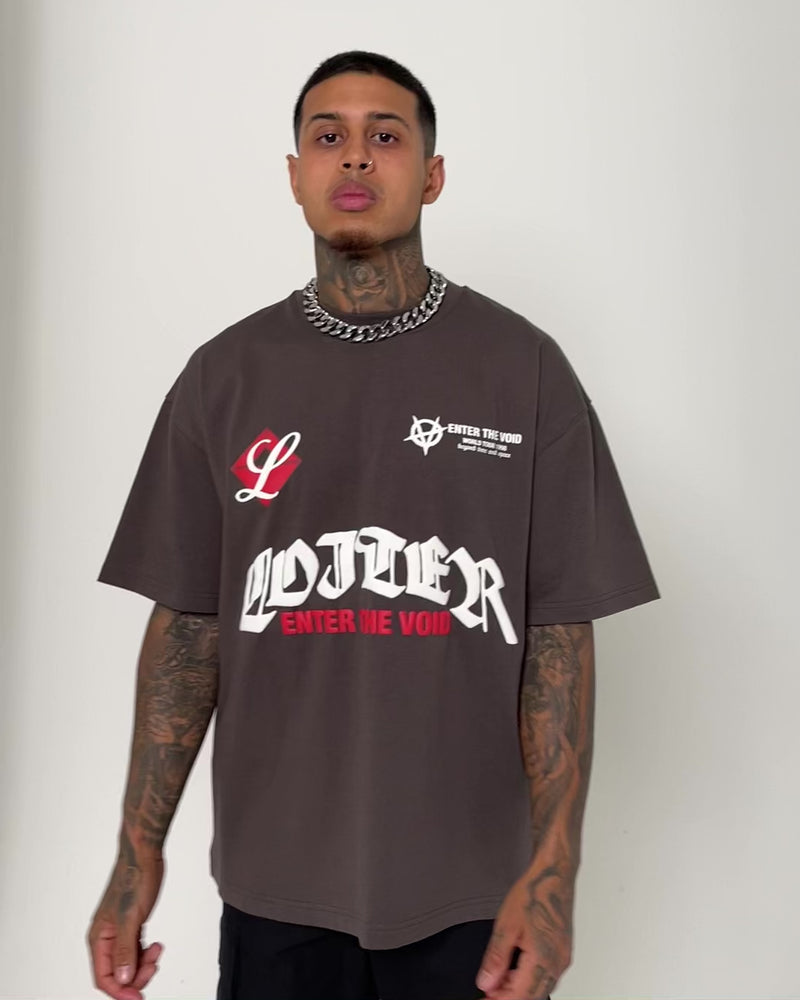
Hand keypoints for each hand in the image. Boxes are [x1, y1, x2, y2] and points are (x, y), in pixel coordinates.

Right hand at [86, 843, 164, 999]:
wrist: (144, 855)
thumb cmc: (134, 878)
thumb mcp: (131, 918)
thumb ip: (125, 951)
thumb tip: (122, 979)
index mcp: (99, 937)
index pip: (104, 978)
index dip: (120, 991)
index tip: (138, 997)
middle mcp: (106, 937)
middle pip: (117, 974)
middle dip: (135, 976)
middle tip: (154, 965)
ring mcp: (119, 931)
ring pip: (128, 963)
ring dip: (143, 964)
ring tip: (157, 951)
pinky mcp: (131, 924)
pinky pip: (135, 950)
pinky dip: (146, 953)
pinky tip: (156, 946)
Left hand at [475, 867, 572, 998]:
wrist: (553, 876)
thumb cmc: (534, 894)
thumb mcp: (506, 926)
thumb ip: (496, 958)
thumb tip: (486, 982)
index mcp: (543, 960)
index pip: (519, 996)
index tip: (484, 998)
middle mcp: (557, 964)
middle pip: (532, 996)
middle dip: (508, 996)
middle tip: (488, 990)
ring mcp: (563, 959)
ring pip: (540, 988)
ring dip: (519, 989)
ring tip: (497, 980)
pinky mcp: (563, 952)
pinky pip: (547, 976)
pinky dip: (529, 979)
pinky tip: (515, 970)